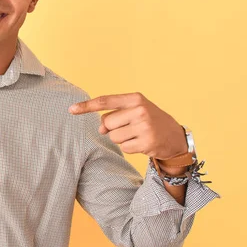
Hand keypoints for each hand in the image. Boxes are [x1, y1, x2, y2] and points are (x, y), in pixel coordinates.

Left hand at [68, 92, 186, 160]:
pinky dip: (129, 147)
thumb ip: (113, 115)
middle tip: (129, 127)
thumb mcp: (134, 111)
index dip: (86, 106)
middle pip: (107, 123)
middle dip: (113, 128)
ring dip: (121, 139)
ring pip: (114, 137)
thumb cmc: (148, 121)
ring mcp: (144, 127)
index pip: (105, 101)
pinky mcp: (147, 142)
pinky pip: (124, 148)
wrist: (175, 136)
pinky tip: (141, 143)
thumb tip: (100, 129)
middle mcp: (140, 110)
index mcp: (135, 98)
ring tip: (136, 135)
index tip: (71, 110)